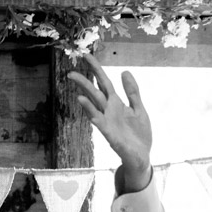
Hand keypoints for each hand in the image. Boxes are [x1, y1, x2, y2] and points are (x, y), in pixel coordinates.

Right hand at [66, 53, 153, 192]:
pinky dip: (90, 111)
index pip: (104, 83)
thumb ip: (132, 92)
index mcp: (116, 104)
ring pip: (93, 104)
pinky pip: (98, 120)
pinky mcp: (109, 133)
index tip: (86, 55)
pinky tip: (81, 101)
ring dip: (84, 93)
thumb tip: (125, 71)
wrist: (142, 156)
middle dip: (84, 81)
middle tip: (70, 72)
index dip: (96, 69)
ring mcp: (107, 121)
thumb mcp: (138, 109)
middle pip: (94, 92)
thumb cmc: (139, 134)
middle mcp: (109, 111)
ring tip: (73, 80)